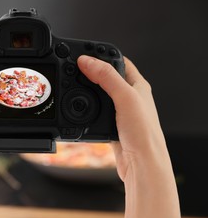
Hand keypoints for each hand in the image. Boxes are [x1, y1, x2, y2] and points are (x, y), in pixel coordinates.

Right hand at [77, 56, 183, 217]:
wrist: (141, 164)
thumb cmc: (143, 133)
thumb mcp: (125, 98)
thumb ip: (106, 77)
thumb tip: (87, 61)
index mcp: (138, 86)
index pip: (120, 62)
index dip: (103, 55)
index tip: (85, 53)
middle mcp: (131, 98)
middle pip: (108, 78)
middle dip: (91, 72)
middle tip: (75, 68)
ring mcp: (121, 112)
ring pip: (100, 96)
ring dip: (87, 92)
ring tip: (74, 85)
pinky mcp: (112, 126)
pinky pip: (96, 113)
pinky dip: (87, 110)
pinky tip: (79, 110)